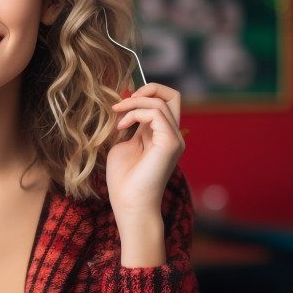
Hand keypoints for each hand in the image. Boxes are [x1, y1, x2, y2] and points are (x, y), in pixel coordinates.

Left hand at [106, 83, 184, 265]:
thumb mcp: (123, 144)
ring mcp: (174, 139)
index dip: (143, 95)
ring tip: (117, 116)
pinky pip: (156, 113)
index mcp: (163, 135)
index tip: (120, 105)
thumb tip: (125, 104)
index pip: (163, 101)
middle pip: (172, 95)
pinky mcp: (170, 143)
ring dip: (134, 102)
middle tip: (123, 101)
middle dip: (148, 89)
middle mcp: (173, 135)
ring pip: (163, 101)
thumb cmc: (123, 180)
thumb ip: (129, 125)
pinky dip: (136, 113)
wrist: (129, 204)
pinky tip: (122, 126)